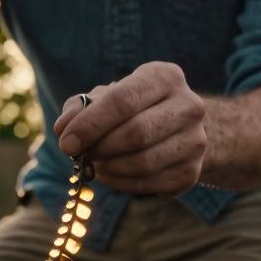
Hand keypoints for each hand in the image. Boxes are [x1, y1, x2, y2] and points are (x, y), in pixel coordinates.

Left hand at [54, 62, 206, 194]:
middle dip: (100, 148)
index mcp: (165, 77)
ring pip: (143, 162)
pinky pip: (150, 183)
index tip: (66, 143)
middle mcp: (189, 105)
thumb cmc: (132, 109)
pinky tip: (110, 175)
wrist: (177, 129)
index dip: (90, 124)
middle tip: (80, 155)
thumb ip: (79, 107)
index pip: (124, 100)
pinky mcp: (192, 171)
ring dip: (109, 168)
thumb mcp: (105, 97)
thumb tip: (64, 127)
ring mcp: (196, 140)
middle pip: (136, 133)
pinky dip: (121, 183)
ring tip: (94, 164)